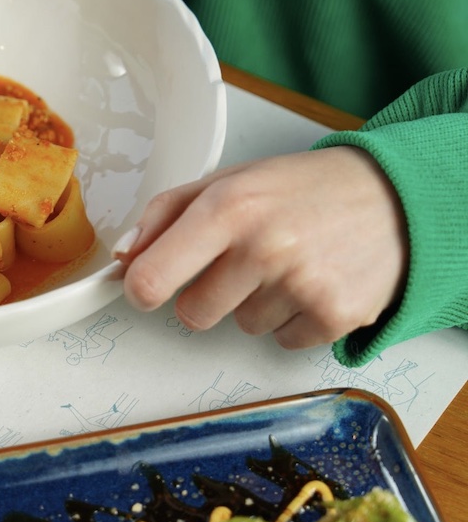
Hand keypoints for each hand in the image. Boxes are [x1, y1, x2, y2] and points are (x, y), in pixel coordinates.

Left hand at [113, 146, 407, 349]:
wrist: (398, 197)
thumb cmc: (301, 190)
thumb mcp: (229, 181)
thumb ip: (165, 214)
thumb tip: (124, 257)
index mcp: (227, 207)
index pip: (150, 278)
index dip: (142, 289)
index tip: (148, 286)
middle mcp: (264, 247)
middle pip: (193, 314)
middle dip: (209, 294)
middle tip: (243, 262)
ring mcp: (301, 284)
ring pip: (241, 325)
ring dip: (257, 302)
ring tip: (290, 263)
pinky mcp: (334, 316)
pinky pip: (282, 340)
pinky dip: (294, 319)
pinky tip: (315, 281)